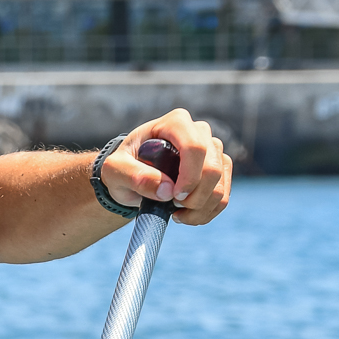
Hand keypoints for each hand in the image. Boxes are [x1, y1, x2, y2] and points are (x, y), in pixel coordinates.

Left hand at [100, 109, 231, 225]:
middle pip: (212, 168)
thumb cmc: (123, 167)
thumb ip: (133, 177)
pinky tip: (186, 215)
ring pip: (220, 186)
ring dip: (200, 209)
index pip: (195, 147)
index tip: (174, 196)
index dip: (189, 176)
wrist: (133, 174)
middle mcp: (199, 131)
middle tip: (172, 206)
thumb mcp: (114, 171)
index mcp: (175, 123)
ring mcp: (213, 150)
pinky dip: (206, 213)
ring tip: (176, 213)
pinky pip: (223, 197)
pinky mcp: (219, 169)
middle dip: (195, 197)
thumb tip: (166, 190)